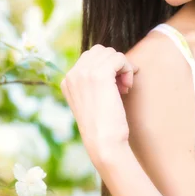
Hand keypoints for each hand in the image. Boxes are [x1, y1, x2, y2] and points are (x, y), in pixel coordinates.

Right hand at [60, 44, 138, 166]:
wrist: (103, 144)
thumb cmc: (102, 128)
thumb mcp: (91, 102)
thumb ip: (93, 84)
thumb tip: (113, 65)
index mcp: (67, 81)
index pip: (89, 58)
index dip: (107, 69)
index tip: (116, 88)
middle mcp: (72, 75)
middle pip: (99, 51)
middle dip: (114, 65)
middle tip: (122, 86)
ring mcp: (84, 73)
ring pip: (110, 53)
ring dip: (122, 67)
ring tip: (124, 87)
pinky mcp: (99, 74)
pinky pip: (119, 58)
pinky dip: (127, 69)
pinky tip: (127, 86)